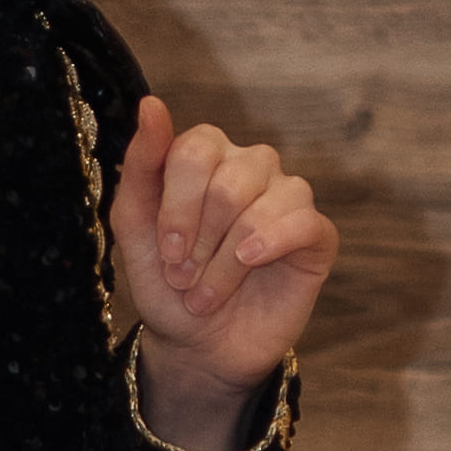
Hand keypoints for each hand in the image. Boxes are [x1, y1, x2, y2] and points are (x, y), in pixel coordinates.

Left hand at [112, 97, 334, 450]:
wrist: (198, 345)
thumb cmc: (167, 282)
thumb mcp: (134, 227)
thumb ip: (139, 166)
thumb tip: (151, 105)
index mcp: (206, 155)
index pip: (195, 149)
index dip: (178, 204)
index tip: (167, 251)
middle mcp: (250, 166)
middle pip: (229, 177)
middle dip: (200, 237)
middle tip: (184, 277)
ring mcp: (286, 197)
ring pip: (263, 201)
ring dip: (225, 258)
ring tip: (206, 293)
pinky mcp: (316, 235)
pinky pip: (304, 220)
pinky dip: (271, 243)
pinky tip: (250, 264)